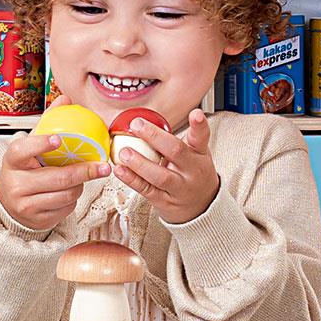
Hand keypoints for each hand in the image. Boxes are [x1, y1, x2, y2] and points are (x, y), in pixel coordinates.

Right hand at [0, 127, 108, 231]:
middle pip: (58, 177)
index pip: (23, 150)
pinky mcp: (38, 219)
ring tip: (80, 179)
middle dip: (85, 171)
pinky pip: (66, 208)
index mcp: (13, 160)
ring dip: (80, 186)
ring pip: (66, 194)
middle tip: (103, 166)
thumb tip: (66, 99)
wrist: (9, 203)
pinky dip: (73, 199)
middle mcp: (16, 183)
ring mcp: (26, 204)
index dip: (41, 144)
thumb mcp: (30, 147)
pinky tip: (69, 193)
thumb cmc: (25, 169)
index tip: (59, 139)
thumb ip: (48, 124)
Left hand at [111, 109, 220, 225]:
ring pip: (161, 176)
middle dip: (155, 137)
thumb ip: (178, 138)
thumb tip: (144, 121)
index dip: (199, 125)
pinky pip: (147, 190)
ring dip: (140, 163)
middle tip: (137, 125)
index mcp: (199, 153)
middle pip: (176, 152)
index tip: (195, 114)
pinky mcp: (165, 201)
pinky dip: (131, 179)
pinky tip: (120, 170)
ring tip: (124, 152)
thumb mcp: (194, 153)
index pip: (201, 137)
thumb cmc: (191, 172)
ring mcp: (179, 188)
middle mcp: (192, 170)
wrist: (200, 205)